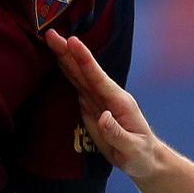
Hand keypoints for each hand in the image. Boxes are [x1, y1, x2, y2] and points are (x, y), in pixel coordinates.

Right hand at [45, 31, 162, 179]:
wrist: (143, 159)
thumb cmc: (141, 154)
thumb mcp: (132, 149)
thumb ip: (117, 134)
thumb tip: (103, 117)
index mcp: (119, 101)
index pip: (98, 77)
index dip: (84, 60)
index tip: (72, 41)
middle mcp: (107, 96)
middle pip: (84, 71)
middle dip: (68, 52)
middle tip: (51, 33)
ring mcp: (98, 100)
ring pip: (78, 75)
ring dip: (65, 58)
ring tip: (51, 40)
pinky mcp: (91, 108)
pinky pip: (76, 86)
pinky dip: (67, 72)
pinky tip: (59, 61)